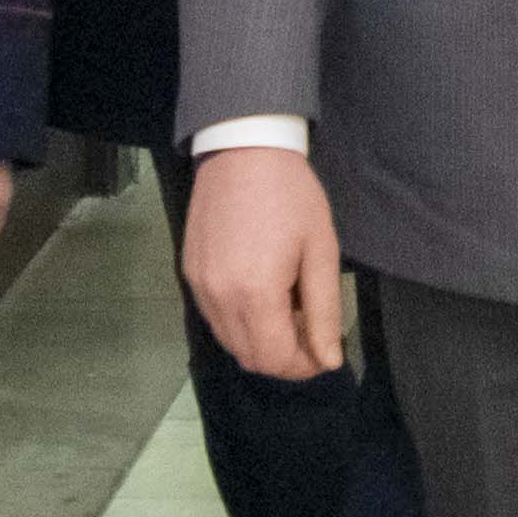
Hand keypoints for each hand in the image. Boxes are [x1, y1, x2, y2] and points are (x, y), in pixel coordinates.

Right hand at [183, 144, 350, 381]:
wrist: (243, 149)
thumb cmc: (292, 196)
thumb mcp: (321, 252)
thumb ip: (323, 313)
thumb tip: (328, 360)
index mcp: (255, 294)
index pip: (275, 360)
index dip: (303, 367)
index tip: (324, 353)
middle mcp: (219, 298)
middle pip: (250, 358)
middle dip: (284, 358)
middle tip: (309, 333)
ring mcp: (198, 286)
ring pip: (230, 342)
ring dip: (260, 343)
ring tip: (287, 312)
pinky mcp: (188, 273)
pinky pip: (214, 318)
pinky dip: (239, 323)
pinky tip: (261, 297)